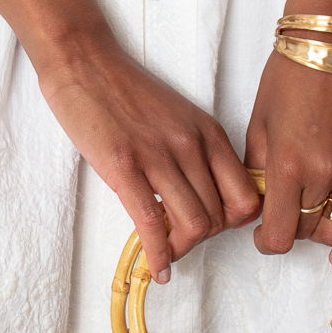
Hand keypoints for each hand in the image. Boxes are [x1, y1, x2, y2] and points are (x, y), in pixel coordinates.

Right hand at [35, 33, 262, 282]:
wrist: (85, 63)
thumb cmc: (128, 92)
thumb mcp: (180, 117)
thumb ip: (198, 154)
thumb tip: (208, 200)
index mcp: (209, 133)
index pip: (246, 198)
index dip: (233, 222)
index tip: (213, 226)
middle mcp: (191, 146)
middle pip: (220, 218)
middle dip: (203, 238)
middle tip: (180, 238)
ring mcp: (158, 156)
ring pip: (194, 225)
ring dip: (182, 248)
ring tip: (167, 249)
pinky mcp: (124, 167)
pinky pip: (151, 225)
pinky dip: (158, 257)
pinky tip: (156, 269)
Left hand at [243, 45, 331, 263]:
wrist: (330, 43)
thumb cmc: (289, 77)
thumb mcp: (258, 125)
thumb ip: (258, 172)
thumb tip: (260, 205)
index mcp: (290, 164)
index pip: (280, 234)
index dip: (267, 242)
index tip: (262, 235)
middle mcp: (326, 171)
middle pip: (308, 231)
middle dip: (291, 228)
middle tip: (283, 213)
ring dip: (321, 231)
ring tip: (310, 219)